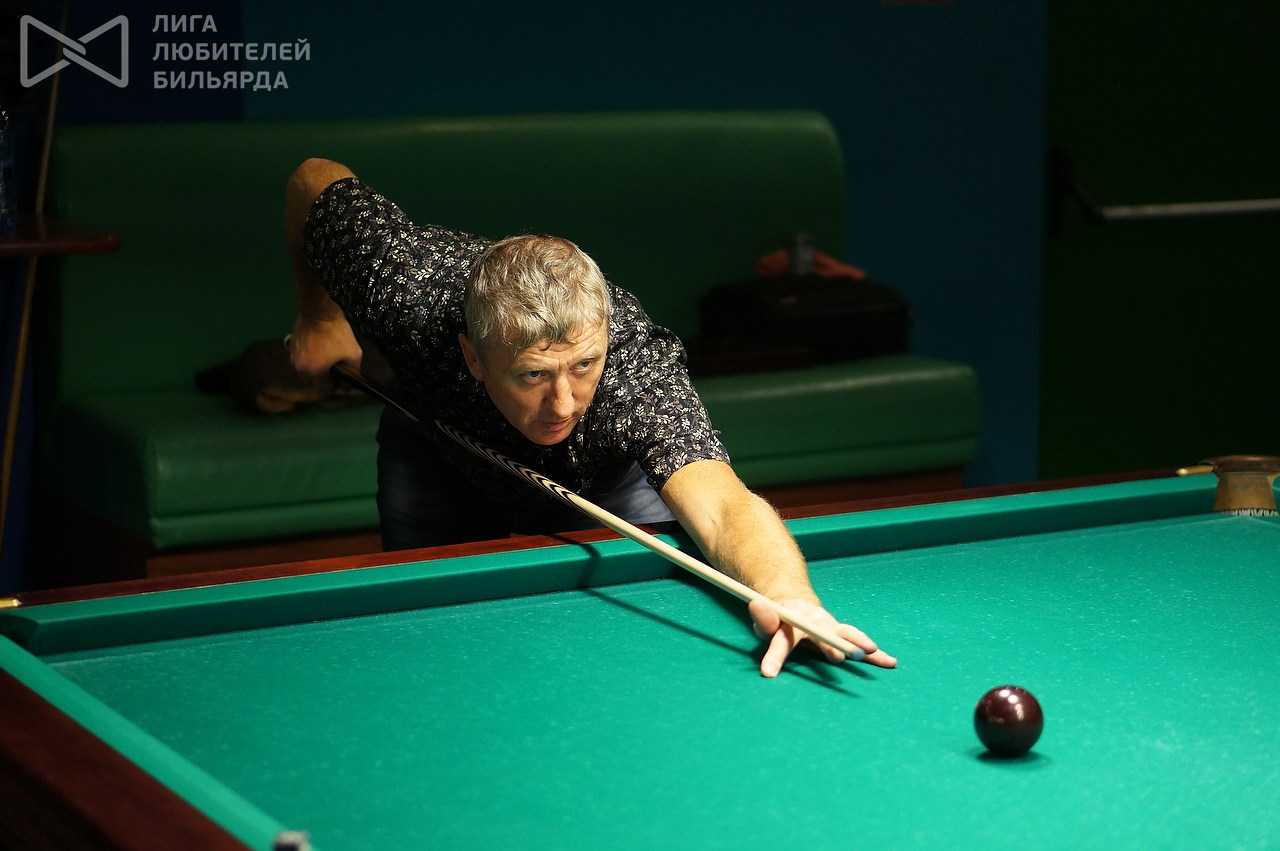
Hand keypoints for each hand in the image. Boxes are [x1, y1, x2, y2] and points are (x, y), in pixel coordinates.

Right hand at [287, 313, 361, 393]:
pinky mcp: (291, 347)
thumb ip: (353, 372)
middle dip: (325, 379)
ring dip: (317, 369)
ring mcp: (293, 357)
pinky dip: (310, 359)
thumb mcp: (353, 353)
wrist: (319, 310)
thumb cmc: (336, 332)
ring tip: (328, 356)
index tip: (341, 379)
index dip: (335, 387)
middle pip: (314, 383)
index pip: (324, 391)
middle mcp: (300, 367)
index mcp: (314, 372)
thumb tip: (348, 386)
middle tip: (336, 367)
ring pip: (307, 371)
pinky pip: (302, 360)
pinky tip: (319, 349)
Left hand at [748, 597, 896, 677]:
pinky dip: (875, 654)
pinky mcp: (842, 635)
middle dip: (829, 644)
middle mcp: (814, 621)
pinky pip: (859, 643)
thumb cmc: (778, 620)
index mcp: (791, 620)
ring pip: (845, 633)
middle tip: (836, 657)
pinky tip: (890, 662)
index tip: (768, 673)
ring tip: (868, 652)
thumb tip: (755, 605)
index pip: (781, 639)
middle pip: (821, 632)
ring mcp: (830, 626)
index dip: (775, 656)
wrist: (798, 604)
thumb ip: (762, 619)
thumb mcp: (765, 621)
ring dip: (857, 642)